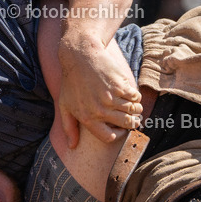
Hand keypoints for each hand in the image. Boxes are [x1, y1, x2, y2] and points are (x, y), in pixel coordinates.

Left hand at [58, 33, 141, 147]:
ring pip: (134, 111)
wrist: (81, 55)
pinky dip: (135, 96)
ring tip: (133, 105)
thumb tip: (72, 146)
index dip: (118, 134)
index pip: (109, 137)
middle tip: (132, 117)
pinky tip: (130, 92)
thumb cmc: (71, 81)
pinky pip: (135, 97)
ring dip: (136, 109)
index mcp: (88, 118)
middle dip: (132, 122)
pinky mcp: (120, 86)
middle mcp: (100, 111)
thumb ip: (68, 127)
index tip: (120, 128)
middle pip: (126, 124)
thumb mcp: (64, 105)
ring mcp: (111, 98)